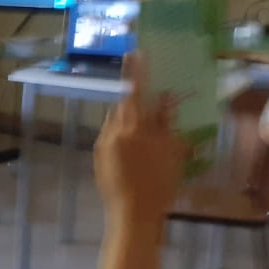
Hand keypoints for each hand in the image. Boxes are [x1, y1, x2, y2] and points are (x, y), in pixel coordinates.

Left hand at [95, 55, 187, 230]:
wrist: (132, 216)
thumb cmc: (159, 185)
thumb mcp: (169, 152)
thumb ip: (165, 123)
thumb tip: (164, 98)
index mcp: (132, 128)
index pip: (134, 92)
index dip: (137, 72)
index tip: (136, 52)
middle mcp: (112, 133)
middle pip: (123, 108)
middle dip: (135, 104)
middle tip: (151, 107)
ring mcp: (102, 147)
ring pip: (116, 124)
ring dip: (130, 123)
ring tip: (147, 136)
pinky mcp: (98, 160)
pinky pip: (111, 139)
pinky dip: (124, 138)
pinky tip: (137, 153)